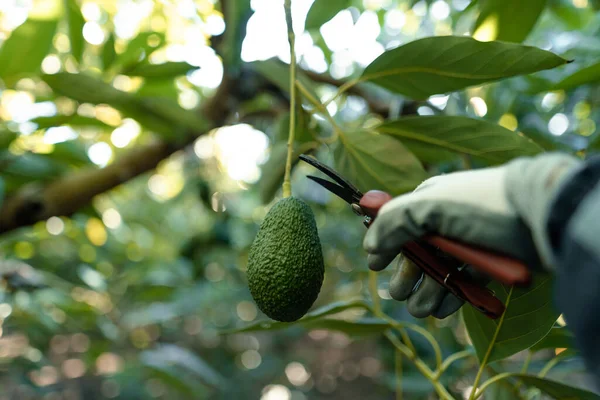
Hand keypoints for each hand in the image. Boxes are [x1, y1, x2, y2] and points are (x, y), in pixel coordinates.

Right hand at [363, 153, 581, 318]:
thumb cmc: (483, 206)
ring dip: (426, 294)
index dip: (383, 246)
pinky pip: (458, 286)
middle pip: (412, 256)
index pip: (394, 224)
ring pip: (434, 276)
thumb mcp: (430, 205)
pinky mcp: (484, 266)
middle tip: (403, 292)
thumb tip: (369, 245)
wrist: (541, 217)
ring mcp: (463, 247)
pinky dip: (450, 299)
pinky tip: (445, 308)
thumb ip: (393, 221)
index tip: (376, 266)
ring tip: (426, 307)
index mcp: (427, 202)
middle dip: (405, 278)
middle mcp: (442, 224)